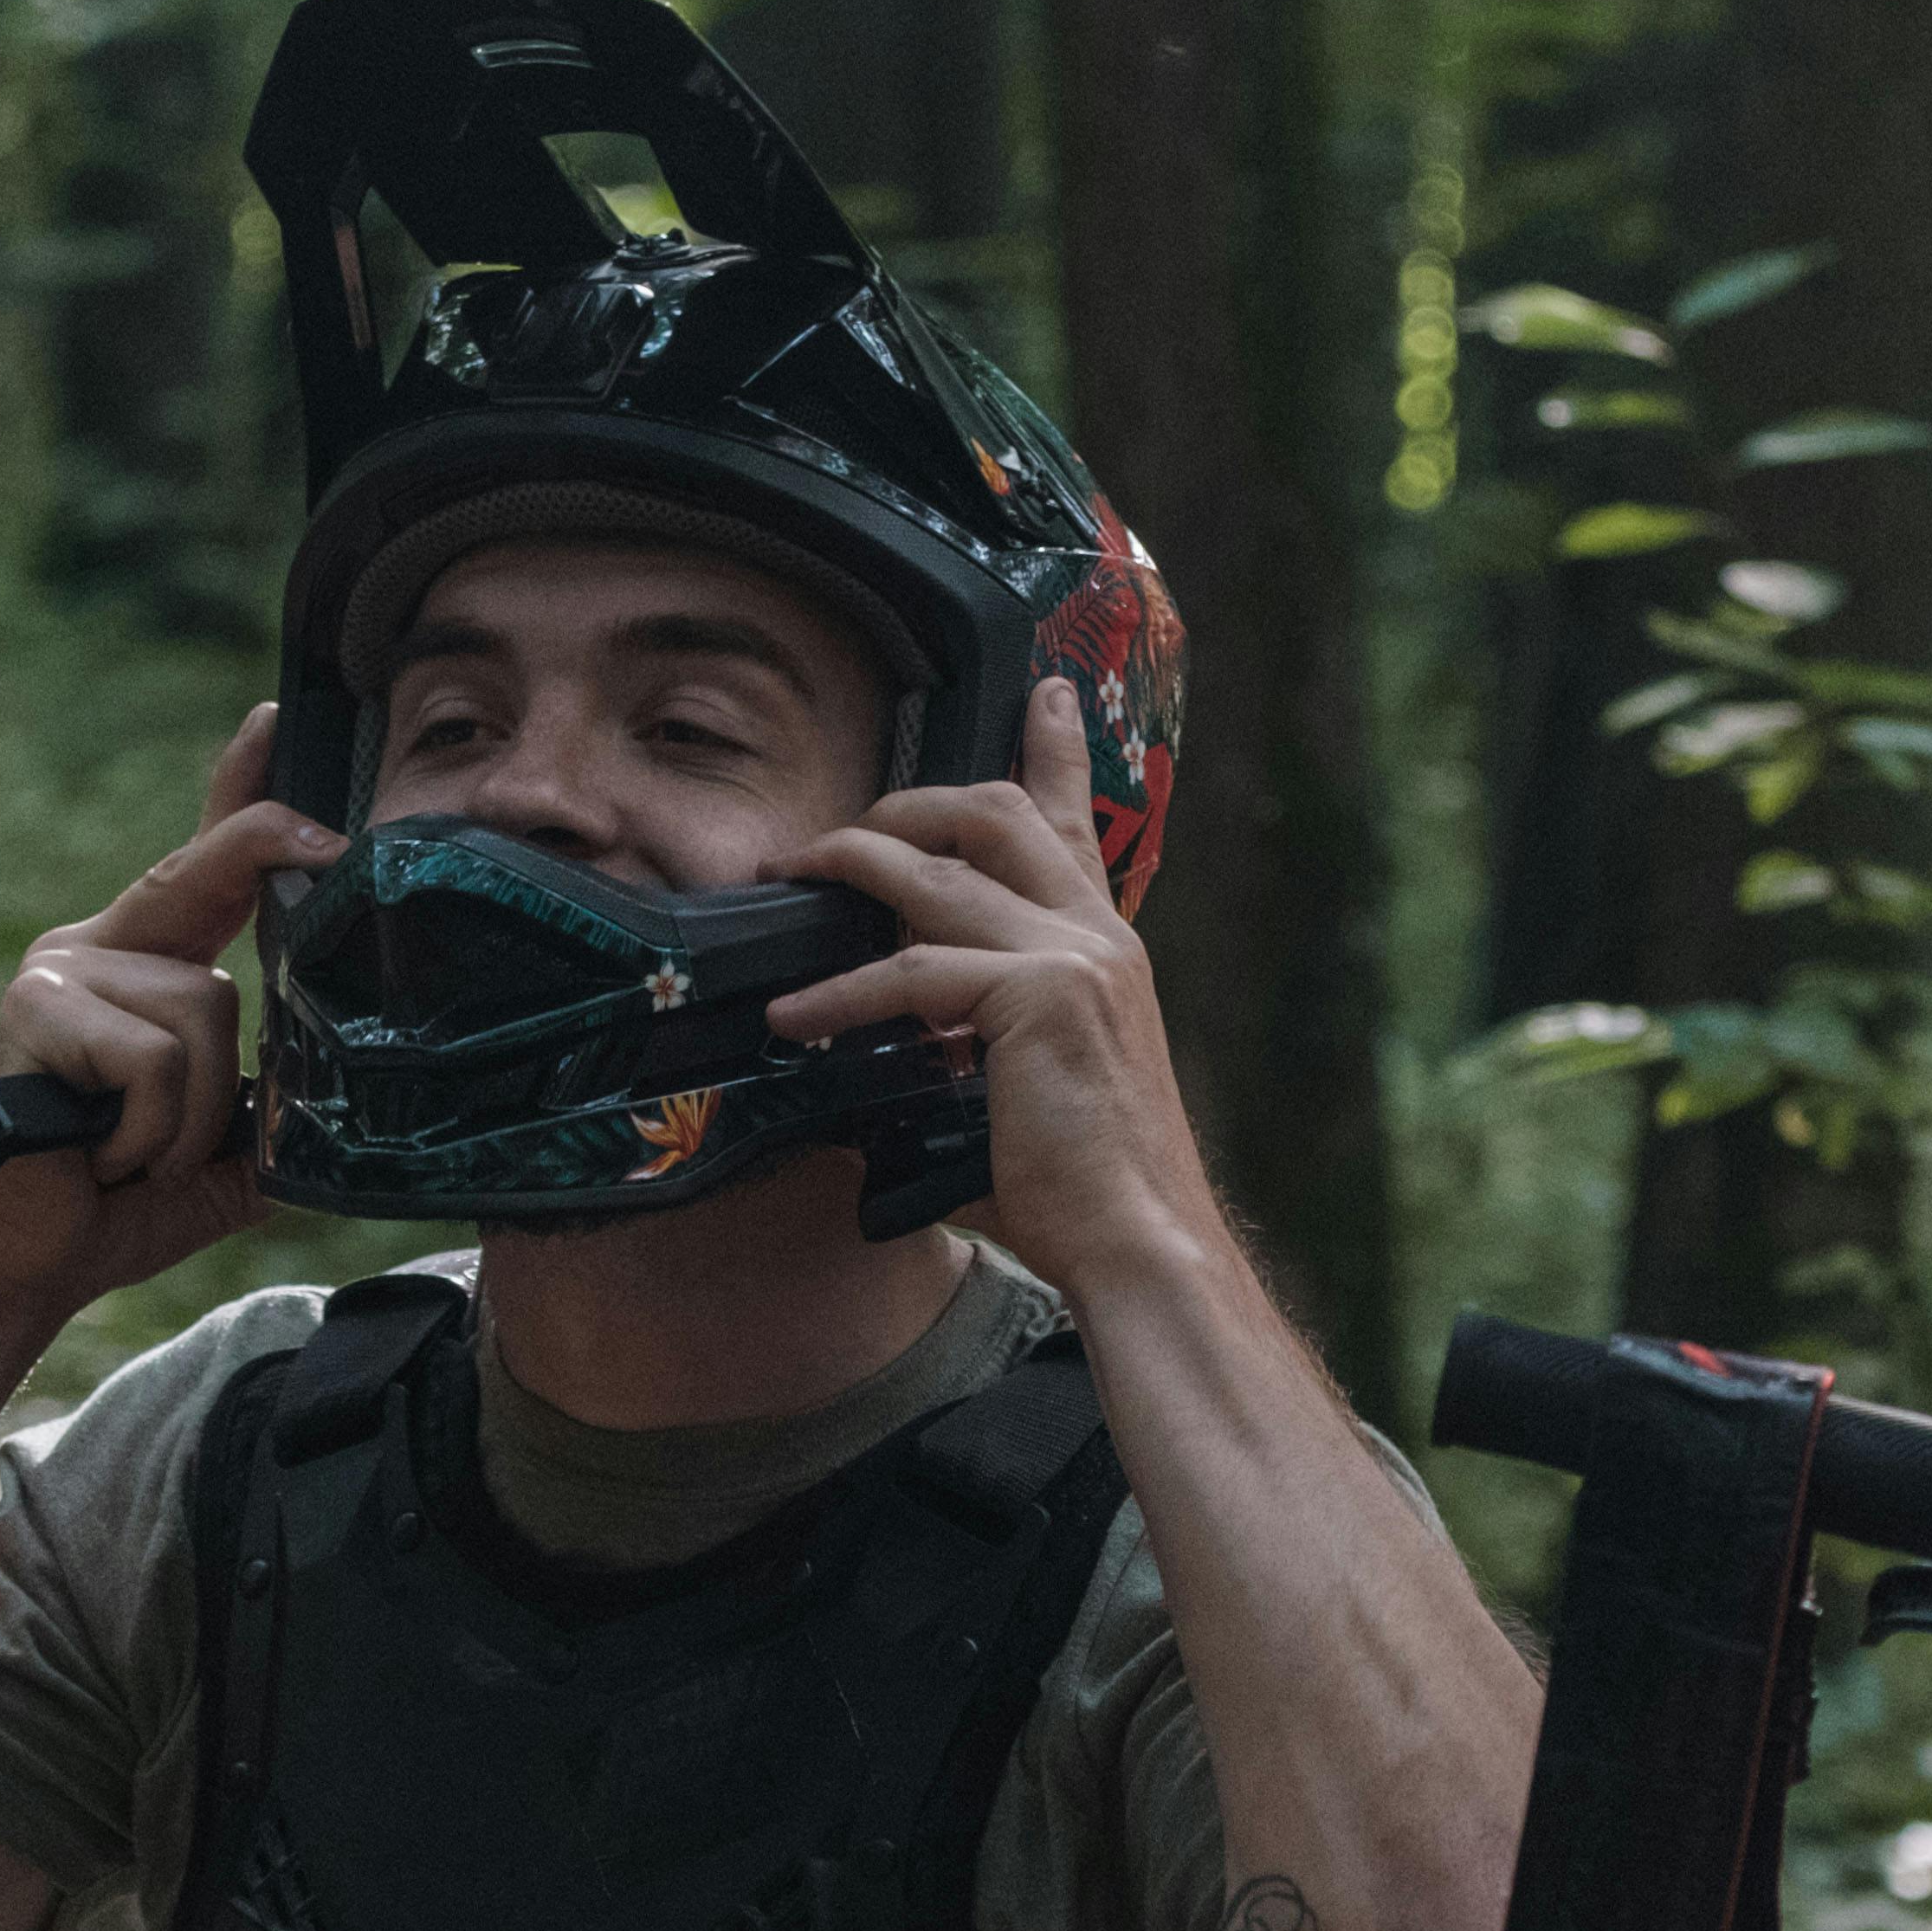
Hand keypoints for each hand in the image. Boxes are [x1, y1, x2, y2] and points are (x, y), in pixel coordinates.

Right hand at [0, 705, 336, 1320]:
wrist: (22, 1262)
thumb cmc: (117, 1204)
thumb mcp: (221, 1156)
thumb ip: (276, 1117)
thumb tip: (359, 1111)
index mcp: (142, 967)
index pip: (200, 865)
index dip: (240, 795)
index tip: (274, 721)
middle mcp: (96, 947)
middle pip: (205, 879)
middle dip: (267, 848)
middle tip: (333, 843)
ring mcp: (61, 970)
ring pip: (205, 1011)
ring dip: (197, 1115)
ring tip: (138, 1155)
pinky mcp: (37, 1009)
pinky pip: (157, 1061)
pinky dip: (154, 1132)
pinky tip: (104, 1157)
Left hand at [763, 677, 1224, 1301]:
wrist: (1141, 1240)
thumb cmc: (1085, 1189)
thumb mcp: (1029, 1091)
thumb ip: (970, 1051)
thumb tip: (879, 1064)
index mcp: (1106, 948)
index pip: (1075, 824)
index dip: (1056, 749)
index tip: (1045, 690)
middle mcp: (1096, 935)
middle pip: (995, 812)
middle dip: (908, 801)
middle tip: (838, 827)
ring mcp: (1070, 957)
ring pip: (940, 870)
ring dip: (852, 863)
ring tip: (790, 878)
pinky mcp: (1034, 997)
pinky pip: (909, 974)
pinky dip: (839, 995)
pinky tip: (794, 1018)